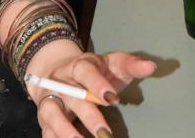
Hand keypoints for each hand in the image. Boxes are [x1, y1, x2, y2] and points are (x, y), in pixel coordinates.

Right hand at [27, 46, 155, 137]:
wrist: (55, 69)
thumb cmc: (93, 71)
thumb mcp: (111, 63)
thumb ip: (130, 65)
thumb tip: (150, 66)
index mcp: (80, 65)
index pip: (86, 71)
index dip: (97, 83)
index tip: (112, 98)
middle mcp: (62, 81)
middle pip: (72, 96)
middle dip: (87, 115)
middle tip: (104, 133)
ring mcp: (51, 98)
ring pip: (52, 112)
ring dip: (65, 130)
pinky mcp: (44, 117)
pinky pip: (46, 130)